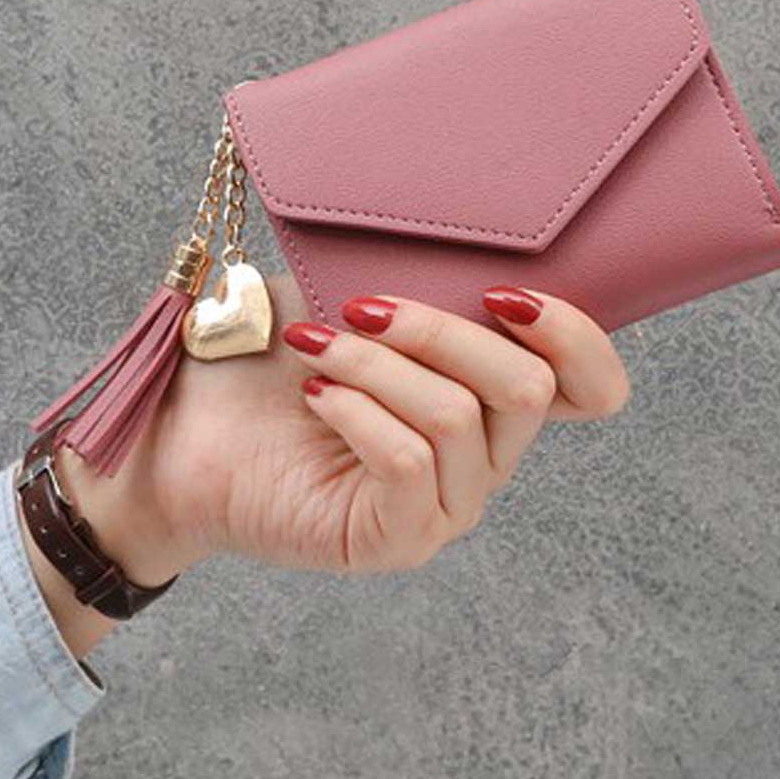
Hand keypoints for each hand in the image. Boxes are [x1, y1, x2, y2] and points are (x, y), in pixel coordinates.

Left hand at [58, 273, 629, 585]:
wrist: (184, 427)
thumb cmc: (276, 354)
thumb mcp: (362, 292)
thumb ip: (430, 278)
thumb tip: (476, 238)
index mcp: (493, 397)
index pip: (595, 387)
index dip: (576, 336)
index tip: (503, 292)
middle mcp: (486, 457)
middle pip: (529, 388)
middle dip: (442, 331)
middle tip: (364, 307)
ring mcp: (445, 505)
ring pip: (459, 418)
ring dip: (379, 365)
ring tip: (317, 347)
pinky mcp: (393, 540)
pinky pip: (409, 465)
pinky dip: (359, 411)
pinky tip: (316, 394)